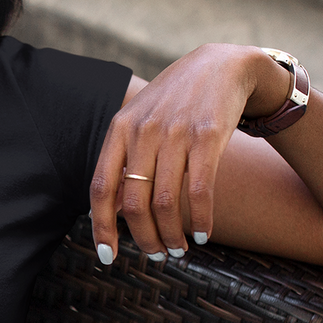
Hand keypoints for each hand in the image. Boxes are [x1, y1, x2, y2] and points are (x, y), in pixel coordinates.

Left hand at [88, 43, 290, 261]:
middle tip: (156, 254)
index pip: (101, 188)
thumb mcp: (139, 122)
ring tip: (179, 249)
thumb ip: (123, 161)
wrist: (222, 66)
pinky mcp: (207, 136)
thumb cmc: (176, 103)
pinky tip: (203, 234)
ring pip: (166, 203)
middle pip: (134, 204)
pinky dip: (201, 220)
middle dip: (145, 239)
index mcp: (119, 130)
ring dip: (172, 236)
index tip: (107, 256)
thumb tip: (111, 211)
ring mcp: (175, 133)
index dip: (102, 227)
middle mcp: (143, 131)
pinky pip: (200, 191)